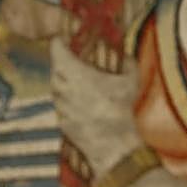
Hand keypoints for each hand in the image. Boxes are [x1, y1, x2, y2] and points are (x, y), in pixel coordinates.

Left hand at [49, 38, 142, 175]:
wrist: (116, 147)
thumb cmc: (124, 110)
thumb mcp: (132, 81)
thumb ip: (127, 63)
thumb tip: (127, 56)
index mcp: (76, 75)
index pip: (57, 52)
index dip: (58, 44)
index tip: (61, 39)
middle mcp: (63, 91)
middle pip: (54, 71)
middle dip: (60, 63)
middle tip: (69, 58)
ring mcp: (61, 109)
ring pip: (56, 90)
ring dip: (62, 83)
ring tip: (75, 80)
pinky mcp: (62, 125)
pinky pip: (60, 107)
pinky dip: (66, 101)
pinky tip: (78, 102)